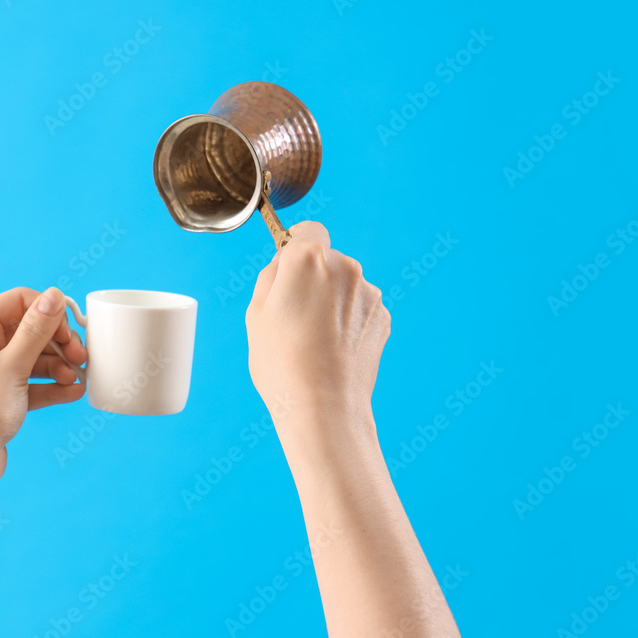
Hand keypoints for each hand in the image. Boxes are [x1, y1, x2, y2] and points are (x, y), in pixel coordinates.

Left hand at [0, 287, 86, 488]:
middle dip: (58, 344)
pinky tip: (73, 392)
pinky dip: (50, 385)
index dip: (49, 314)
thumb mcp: (14, 364)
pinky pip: (29, 381)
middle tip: (80, 358)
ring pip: (31, 357)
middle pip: (28, 329)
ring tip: (77, 379)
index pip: (18, 301)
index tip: (71, 333)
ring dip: (57, 366)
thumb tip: (53, 295)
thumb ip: (37, 329)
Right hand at [245, 222, 389, 455]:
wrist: (324, 408)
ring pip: (344, 284)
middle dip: (312, 278)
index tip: (290, 263)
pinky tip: (333, 348)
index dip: (296, 243)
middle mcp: (344, 267)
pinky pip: (359, 307)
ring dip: (332, 300)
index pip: (308, 230)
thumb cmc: (282, 364)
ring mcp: (368, 293)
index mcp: (307, 260)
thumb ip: (270, 277)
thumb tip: (284, 263)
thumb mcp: (255, 314)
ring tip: (314, 338)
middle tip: (293, 315)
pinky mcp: (382, 317)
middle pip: (326, 259)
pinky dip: (348, 320)